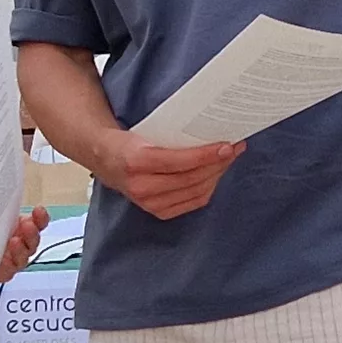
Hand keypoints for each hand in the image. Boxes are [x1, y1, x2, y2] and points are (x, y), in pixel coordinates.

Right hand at [105, 134, 242, 218]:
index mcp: (136, 162)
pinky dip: (209, 187)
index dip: (206, 155)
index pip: (180, 161)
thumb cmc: (129, 142)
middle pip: (192, 178)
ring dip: (217, 175)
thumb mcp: (144, 132)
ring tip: (229, 159)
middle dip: (218, 163)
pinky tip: (216, 174)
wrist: (106, 162)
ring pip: (196, 191)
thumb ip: (172, 134)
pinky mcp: (159, 212)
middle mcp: (142, 187)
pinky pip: (194, 201)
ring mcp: (150, 203)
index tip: (227, 145)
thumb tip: (209, 130)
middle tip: (234, 148)